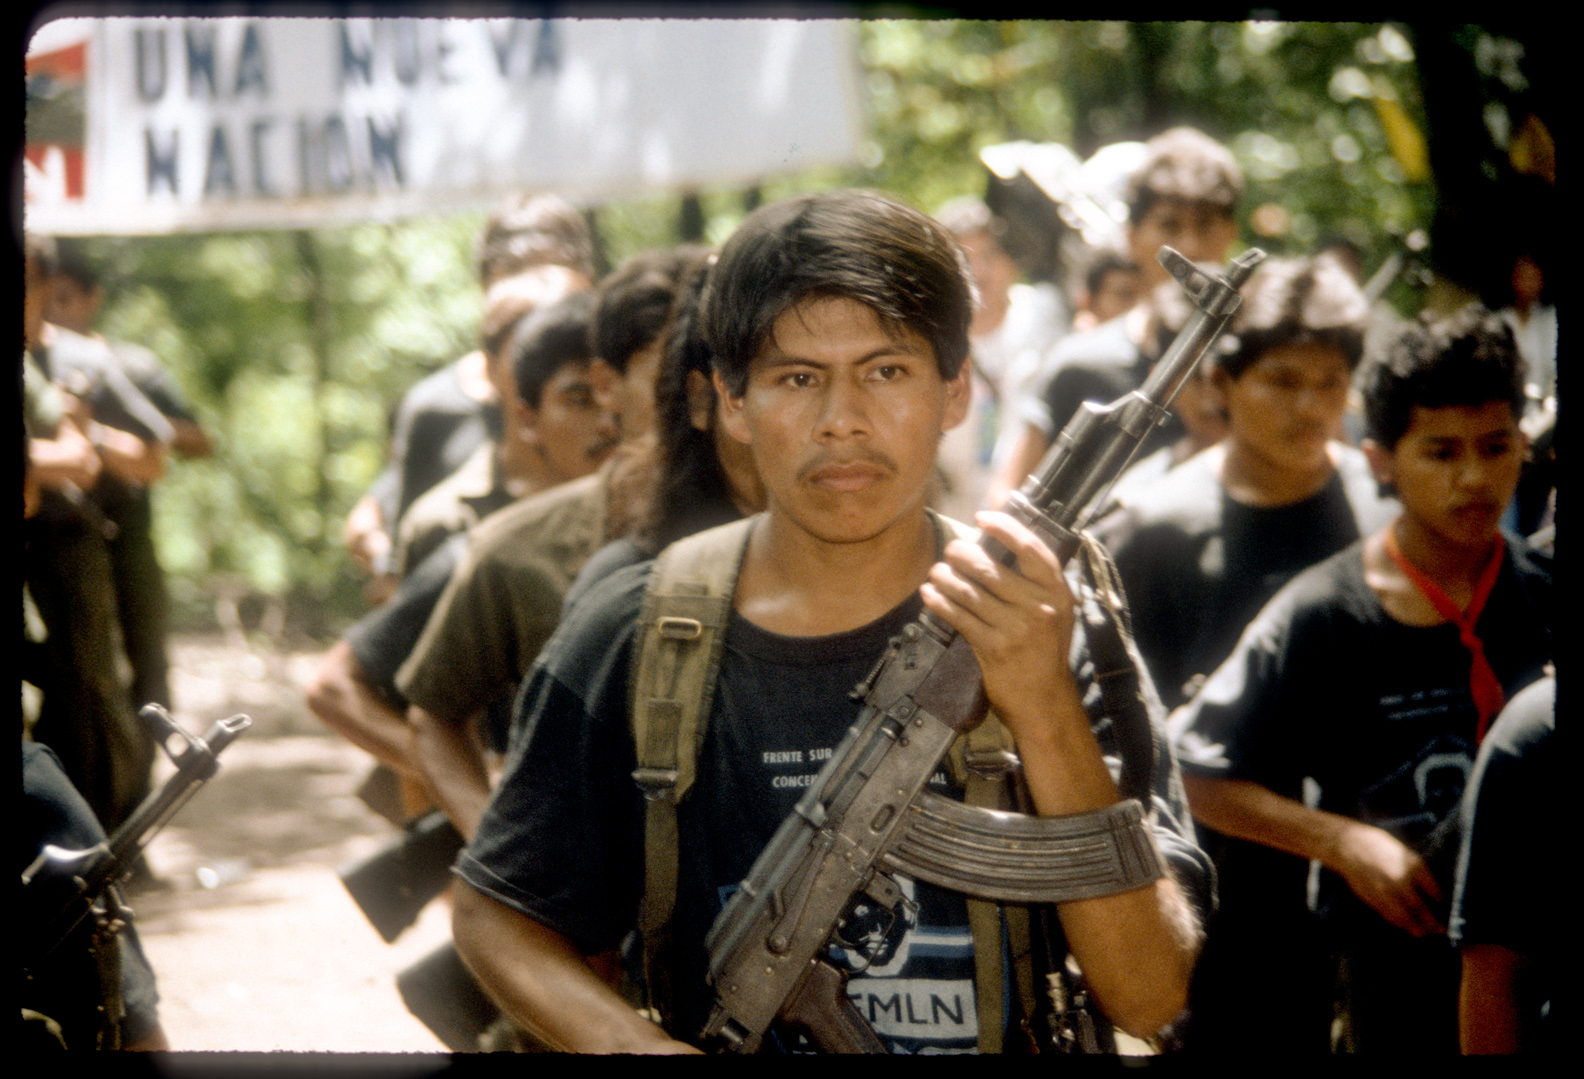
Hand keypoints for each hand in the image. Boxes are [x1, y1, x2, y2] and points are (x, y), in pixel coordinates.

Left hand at [919, 511, 1077, 743]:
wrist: (1045, 699)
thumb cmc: (1045, 650)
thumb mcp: (1054, 611)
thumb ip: (1033, 581)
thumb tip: (996, 544)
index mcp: (1057, 592)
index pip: (1031, 548)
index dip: (1005, 528)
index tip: (982, 516)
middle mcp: (1040, 607)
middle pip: (991, 568)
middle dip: (962, 554)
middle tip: (951, 551)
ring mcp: (1018, 629)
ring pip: (970, 591)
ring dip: (946, 578)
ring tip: (936, 573)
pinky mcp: (995, 648)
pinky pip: (959, 617)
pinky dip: (940, 603)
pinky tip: (929, 595)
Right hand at [1330, 820, 1444, 936]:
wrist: (1349, 845)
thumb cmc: (1379, 845)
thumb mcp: (1403, 852)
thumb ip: (1417, 871)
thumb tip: (1430, 891)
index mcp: (1413, 866)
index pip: (1433, 890)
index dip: (1440, 901)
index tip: (1443, 907)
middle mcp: (1401, 880)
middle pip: (1420, 907)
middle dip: (1431, 921)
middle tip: (1439, 930)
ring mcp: (1385, 891)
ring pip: (1403, 915)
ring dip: (1414, 927)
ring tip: (1422, 933)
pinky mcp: (1372, 897)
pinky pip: (1387, 914)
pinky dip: (1396, 921)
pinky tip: (1402, 925)